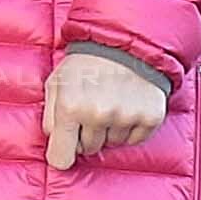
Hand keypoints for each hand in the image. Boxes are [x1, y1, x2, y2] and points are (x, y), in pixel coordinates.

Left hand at [44, 44, 171, 172]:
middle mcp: (98, 114)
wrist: (126, 43)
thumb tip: (54, 146)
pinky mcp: (150, 117)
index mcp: (70, 107)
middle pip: (88, 150)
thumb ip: (50, 117)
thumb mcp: (56, 84)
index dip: (61, 156)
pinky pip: (134, 140)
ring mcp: (126, 116)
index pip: (61, 156)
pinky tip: (127, 107)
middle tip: (90, 110)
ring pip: (112, 144)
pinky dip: (130, 129)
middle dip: (86, 135)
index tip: (63, 154)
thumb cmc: (85, 64)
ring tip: (110, 104)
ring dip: (109, 130)